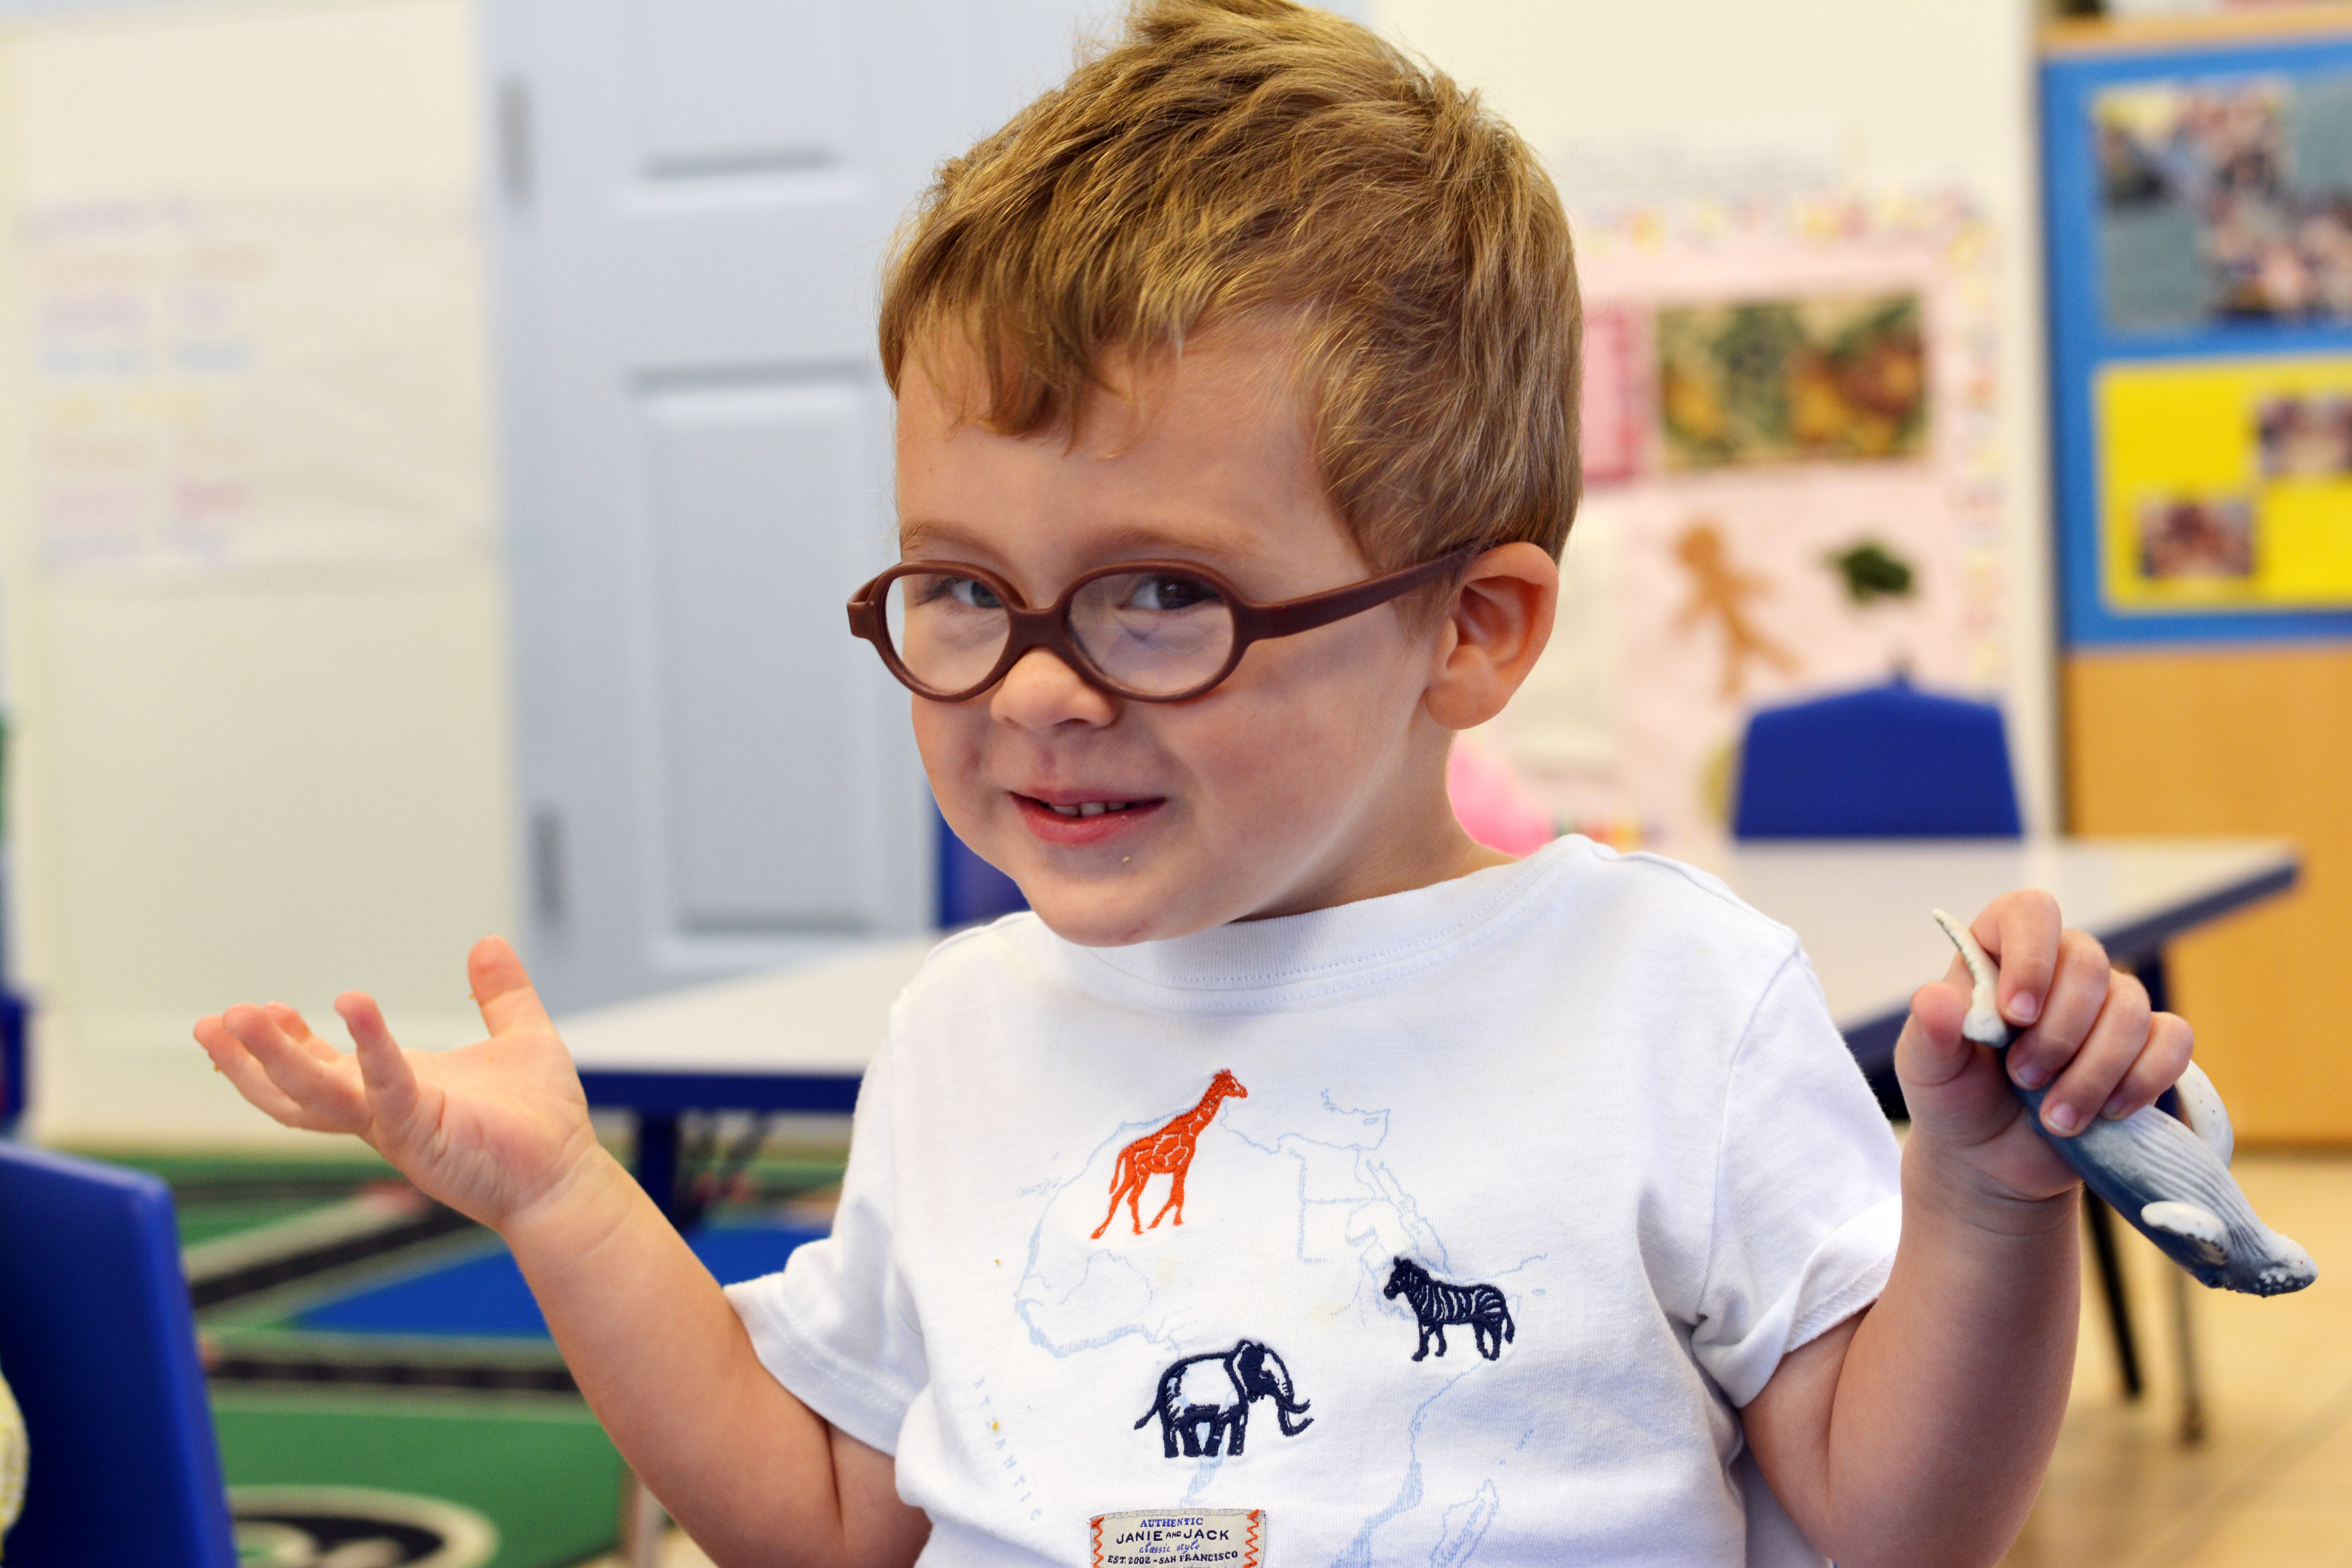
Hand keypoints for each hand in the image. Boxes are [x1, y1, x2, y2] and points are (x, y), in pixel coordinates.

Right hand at [194, 937, 605, 1230]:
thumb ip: (501, 993)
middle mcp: (382, 1112)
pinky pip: (386, 1085)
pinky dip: (369, 1046)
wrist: (565, 1172)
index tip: (259, 1008)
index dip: (287, 1041)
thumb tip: (489, 943)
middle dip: (251, 1057)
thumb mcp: (520, 1037)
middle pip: (296, 1088)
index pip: (322, 1068)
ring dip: (273, 1057)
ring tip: (238, 1018)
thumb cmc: (541, 1118)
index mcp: (395, 1090)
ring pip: (315, 1094)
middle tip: (213, 1022)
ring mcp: (395, 1125)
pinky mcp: (421, 1132)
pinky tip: (353, 1005)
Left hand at [1892, 890, 2194, 1207]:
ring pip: (2131, 1007)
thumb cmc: (1956, 1099)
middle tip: (2023, 1080)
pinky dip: (2144, 1079)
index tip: (2015, 1016)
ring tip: (2054, 1117)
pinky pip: (2173, 1039)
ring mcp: (2107, 1007)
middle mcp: (2059, 969)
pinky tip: (2108, 1112)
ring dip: (2093, 1071)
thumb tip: (1934, 999)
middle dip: (2059, 1033)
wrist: (1990, 1158)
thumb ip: (1930, 1033)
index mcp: (2000, 952)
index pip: (2031, 911)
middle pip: (2089, 963)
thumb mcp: (1928, 1070)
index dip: (2031, 956)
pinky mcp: (2145, 1047)